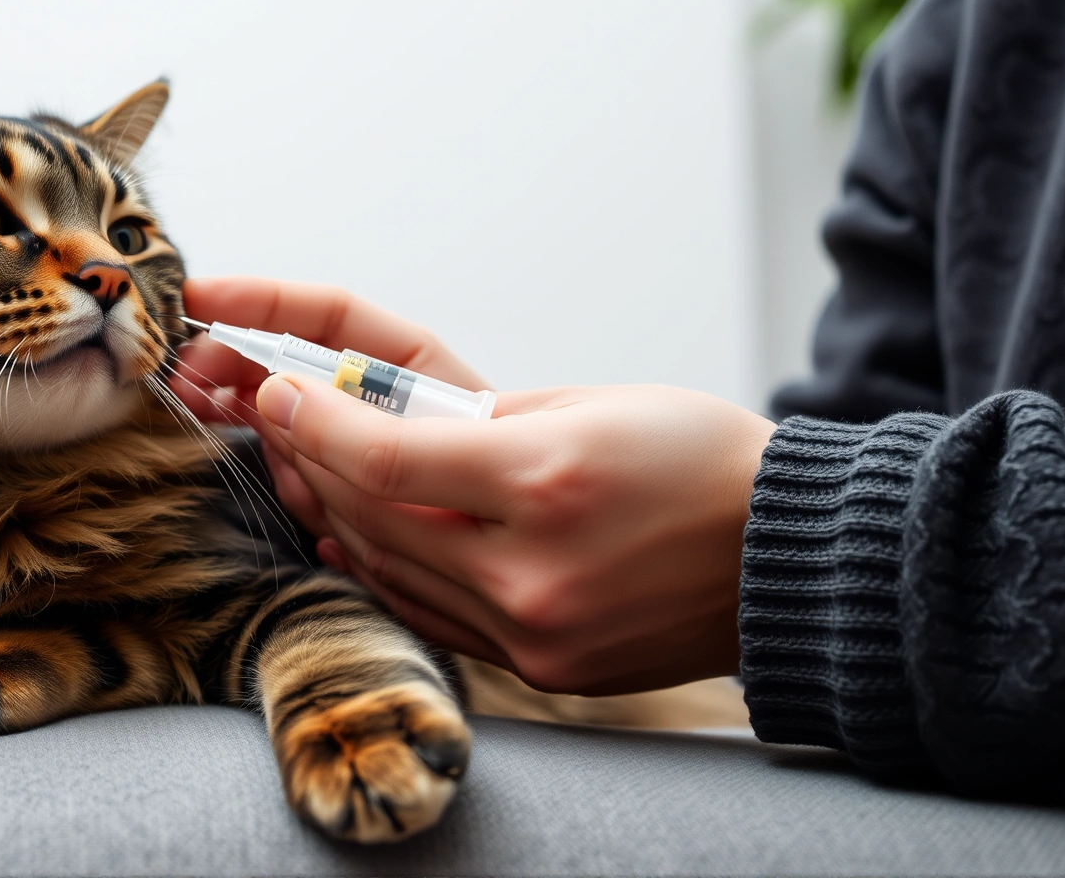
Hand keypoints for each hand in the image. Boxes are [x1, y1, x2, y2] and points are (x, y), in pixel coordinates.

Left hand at [171, 278, 773, 696]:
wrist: (787, 557)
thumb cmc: (699, 458)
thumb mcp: (589, 404)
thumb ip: (478, 419)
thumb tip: (384, 420)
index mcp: (546, 483)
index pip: (385, 458)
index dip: (314, 424)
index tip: (276, 394)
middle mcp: (533, 571)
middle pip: (376, 519)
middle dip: (315, 463)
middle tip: (279, 422)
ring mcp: (536, 633)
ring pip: (394, 573)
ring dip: (341, 519)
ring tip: (310, 472)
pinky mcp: (544, 669)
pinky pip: (434, 617)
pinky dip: (389, 573)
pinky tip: (361, 537)